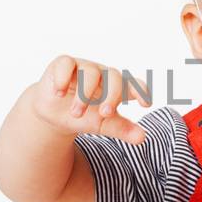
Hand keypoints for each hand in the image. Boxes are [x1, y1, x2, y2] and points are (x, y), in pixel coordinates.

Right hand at [31, 54, 147, 143]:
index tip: (145, 104)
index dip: (141, 91)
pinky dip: (63, 78)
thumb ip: (123, 129)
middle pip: (114, 77)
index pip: (134, 84)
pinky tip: (59, 93)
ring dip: (83, 94)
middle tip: (104, 114)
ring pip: (90, 72)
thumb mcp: (104, 125)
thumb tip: (142, 138)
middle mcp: (102, 75)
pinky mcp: (63, 64)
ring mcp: (83, 67)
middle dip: (111, 96)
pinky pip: (66, 63)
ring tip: (76, 113)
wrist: (55, 116)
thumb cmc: (85, 116)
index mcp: (116, 88)